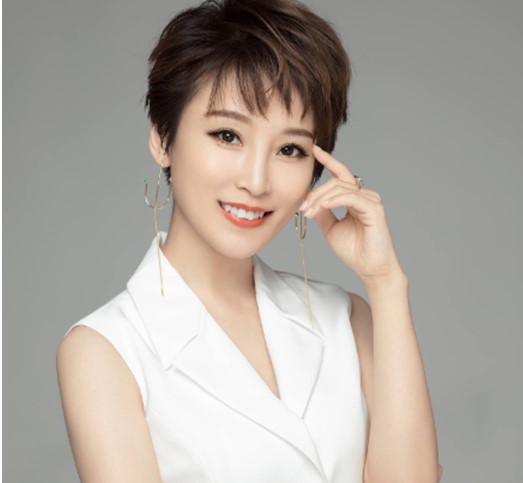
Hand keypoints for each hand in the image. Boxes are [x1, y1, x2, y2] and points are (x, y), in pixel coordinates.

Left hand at [300, 145, 403, 282]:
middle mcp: (364, 196)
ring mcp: (371, 201)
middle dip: (316, 192)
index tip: (315, 150)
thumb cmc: (354, 250)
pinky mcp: (374, 209)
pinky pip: (350, 197)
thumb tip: (308, 197)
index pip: (341, 174)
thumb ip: (322, 211)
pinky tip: (323, 206)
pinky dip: (334, 200)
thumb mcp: (330, 228)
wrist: (370, 269)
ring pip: (341, 188)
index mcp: (355, 198)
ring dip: (320, 199)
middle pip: (336, 181)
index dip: (329, 160)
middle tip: (303, 208)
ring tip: (309, 212)